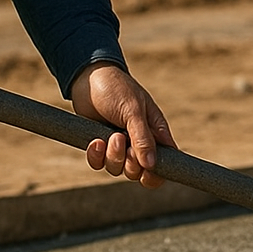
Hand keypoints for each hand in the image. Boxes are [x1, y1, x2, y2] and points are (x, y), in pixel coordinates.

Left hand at [70, 63, 175, 186]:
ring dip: (113, 156)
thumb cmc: (117, 89)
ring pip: (117, 169)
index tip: (147, 172)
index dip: (157, 173)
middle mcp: (139, 142)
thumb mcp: (133, 111)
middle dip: (130, 163)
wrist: (87, 78)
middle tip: (122, 141)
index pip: (165, 162)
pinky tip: (95, 141)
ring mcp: (119, 145)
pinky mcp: (100, 146)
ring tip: (110, 136)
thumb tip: (151, 165)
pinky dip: (96, 156)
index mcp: (155, 132)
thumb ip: (142, 138)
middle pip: (139, 171)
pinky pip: (99, 164)